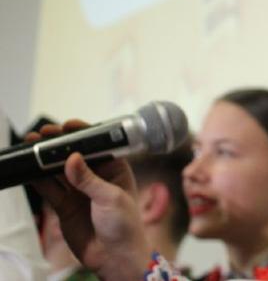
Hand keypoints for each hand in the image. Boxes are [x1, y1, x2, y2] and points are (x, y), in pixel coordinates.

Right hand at [27, 121, 151, 280]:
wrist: (115, 257)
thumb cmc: (124, 225)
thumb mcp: (110, 198)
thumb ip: (89, 179)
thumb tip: (72, 157)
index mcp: (115, 169)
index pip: (98, 146)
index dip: (82, 134)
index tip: (67, 125)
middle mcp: (96, 177)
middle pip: (74, 155)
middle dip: (59, 144)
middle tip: (42, 134)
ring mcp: (79, 191)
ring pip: (58, 170)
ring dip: (45, 160)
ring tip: (30, 146)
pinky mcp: (65, 206)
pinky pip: (50, 189)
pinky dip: (38, 180)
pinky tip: (28, 170)